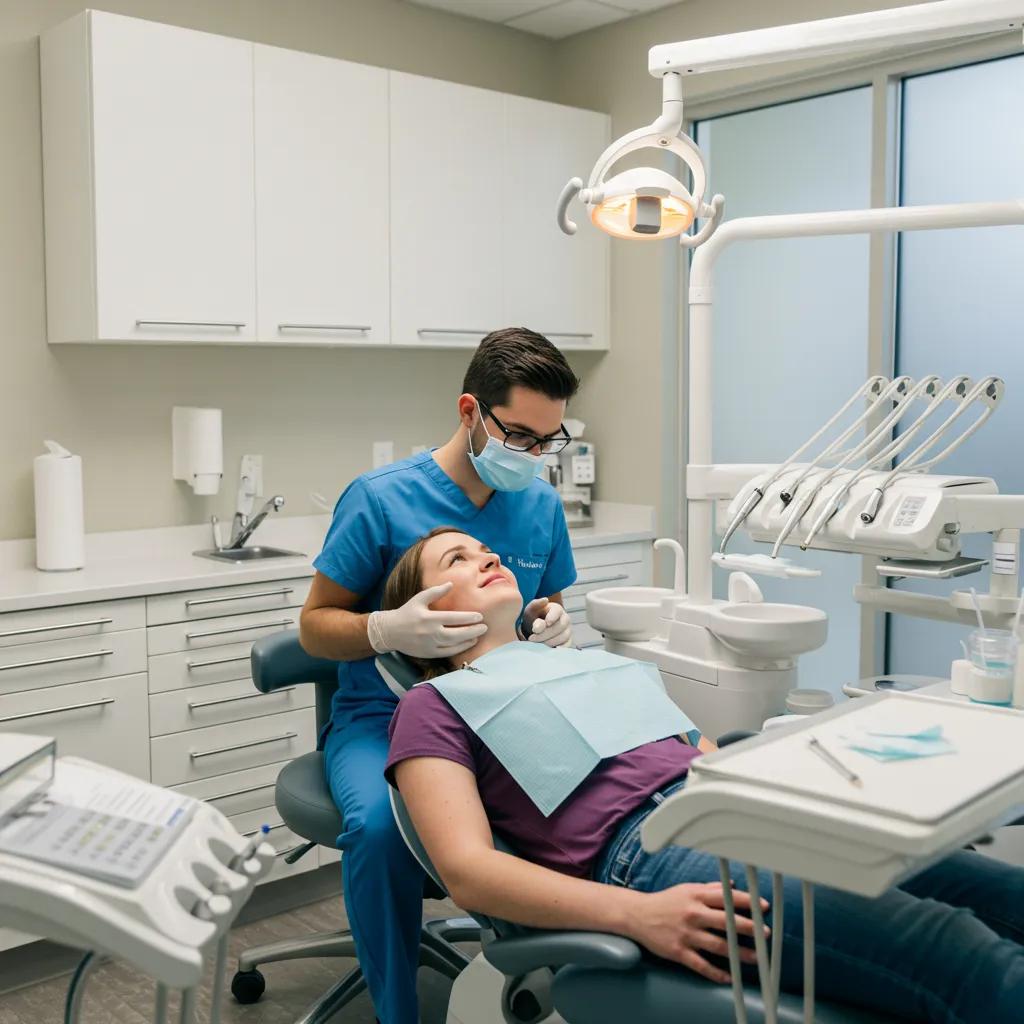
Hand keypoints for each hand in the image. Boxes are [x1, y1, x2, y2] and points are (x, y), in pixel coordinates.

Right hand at [367, 582, 486, 658]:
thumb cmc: (407, 612)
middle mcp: (430, 632)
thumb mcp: (419, 599)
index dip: (468, 618)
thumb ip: (435, 592)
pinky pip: (447, 653)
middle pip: (456, 633)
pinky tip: (467, 644)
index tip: (479, 616)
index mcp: (429, 618)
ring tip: (479, 636)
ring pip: (453, 645)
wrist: (390, 632)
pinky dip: (459, 649)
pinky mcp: (428, 653)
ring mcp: (429, 645)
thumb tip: (451, 583)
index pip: (453, 618)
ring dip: (468, 641)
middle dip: (472, 630)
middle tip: (485, 627)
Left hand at [522, 599, 572, 647]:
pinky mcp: (568, 641)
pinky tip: (546, 650)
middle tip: (532, 638)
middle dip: (545, 633)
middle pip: (560, 626)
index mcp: (556, 608)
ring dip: (549, 642)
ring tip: (536, 644)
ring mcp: (568, 630)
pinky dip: (556, 648)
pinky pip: (566, 646)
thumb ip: (536, 605)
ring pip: (563, 637)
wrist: (534, 630)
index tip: (542, 624)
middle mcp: (565, 619)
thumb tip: (545, 600)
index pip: (558, 611)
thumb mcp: (531, 610)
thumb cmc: (533, 617)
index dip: (551, 617)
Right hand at [625, 883, 769, 983]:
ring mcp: (686, 934)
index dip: (747, 902)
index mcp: (696, 896)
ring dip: (740, 953)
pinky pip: (701, 965)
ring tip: (756, 957)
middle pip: (726, 922)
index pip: (726, 897)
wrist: (637, 915)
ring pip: (718, 946)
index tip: (763, 907)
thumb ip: (710, 888)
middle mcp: (692, 914)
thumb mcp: (687, 889)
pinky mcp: (678, 951)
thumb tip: (733, 886)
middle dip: (749, 928)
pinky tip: (729, 977)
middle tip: (765, 934)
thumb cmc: (665, 901)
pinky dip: (716, 973)